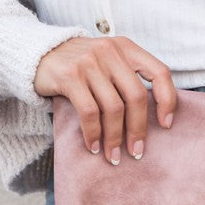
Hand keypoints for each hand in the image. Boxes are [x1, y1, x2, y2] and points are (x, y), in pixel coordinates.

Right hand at [34, 35, 176, 164]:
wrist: (37, 53)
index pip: (160, 72)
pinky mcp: (69, 75)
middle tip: (136, 152)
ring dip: (114, 138)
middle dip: (138, 129)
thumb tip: (153, 118)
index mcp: (126, 48)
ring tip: (113, 156)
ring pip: (113, 108)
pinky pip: (89, 112)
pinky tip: (94, 146)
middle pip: (136, 97)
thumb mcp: (108, 62)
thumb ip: (127, 79)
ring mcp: (89, 62)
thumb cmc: (80, 66)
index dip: (167, 101)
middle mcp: (110, 51)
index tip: (166, 125)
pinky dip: (93, 134)